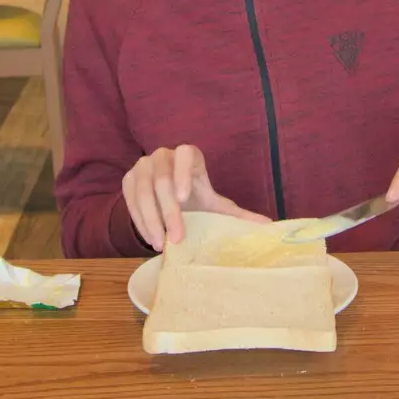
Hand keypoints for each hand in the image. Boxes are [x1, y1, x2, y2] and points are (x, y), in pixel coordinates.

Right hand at [122, 144, 268, 250]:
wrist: (170, 200)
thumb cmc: (196, 201)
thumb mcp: (216, 206)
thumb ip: (239, 215)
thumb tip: (270, 226)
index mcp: (188, 155)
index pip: (184, 154)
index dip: (183, 173)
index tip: (184, 199)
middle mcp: (163, 155)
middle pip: (162, 180)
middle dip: (168, 211)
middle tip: (176, 238)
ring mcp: (143, 166)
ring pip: (142, 191)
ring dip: (150, 219)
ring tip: (160, 244)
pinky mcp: (128, 180)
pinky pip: (130, 200)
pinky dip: (139, 221)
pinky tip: (150, 238)